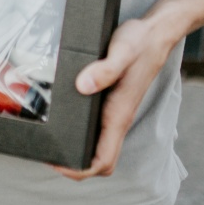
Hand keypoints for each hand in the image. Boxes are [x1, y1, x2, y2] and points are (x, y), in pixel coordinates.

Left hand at [52, 15, 175, 180]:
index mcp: (118, 115)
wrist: (156, 34)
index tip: (57, 162)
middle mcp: (117, 119)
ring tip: (50, 142)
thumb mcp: (121, 51)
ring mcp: (115, 113)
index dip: (80, 170)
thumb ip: (105, 69)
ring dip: (77, 152)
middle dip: (74, 166)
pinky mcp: (111, 103)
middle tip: (47, 153)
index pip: (103, 161)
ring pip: (98, 147)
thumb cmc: (140, 43)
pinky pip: (97, 130)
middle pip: (100, 161)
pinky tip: (63, 119)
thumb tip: (83, 86)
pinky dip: (80, 134)